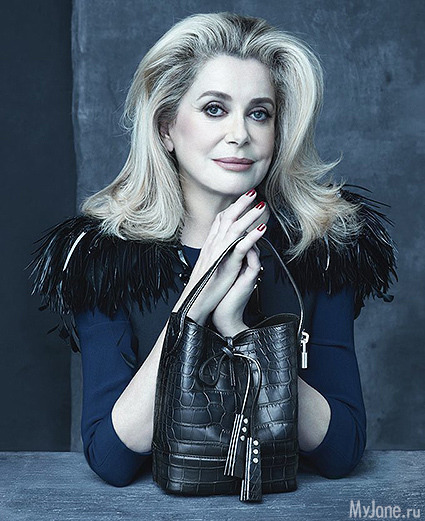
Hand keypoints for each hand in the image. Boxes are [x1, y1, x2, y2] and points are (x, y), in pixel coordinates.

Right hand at [172, 189, 267, 326]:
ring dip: (249, 215)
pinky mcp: (226, 263)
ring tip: (261, 206)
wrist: (193, 304)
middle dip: (240, 204)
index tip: (242, 199)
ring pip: (234, 227)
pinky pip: (240, 246)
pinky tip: (262, 229)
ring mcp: (218, 253)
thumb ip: (217, 254)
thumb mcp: (210, 267)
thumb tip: (224, 249)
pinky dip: (252, 236)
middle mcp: (212, 245)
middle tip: (253, 193)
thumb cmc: (202, 289)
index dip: (231, 208)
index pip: (219, 220)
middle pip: (227, 218)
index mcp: (209, 245)